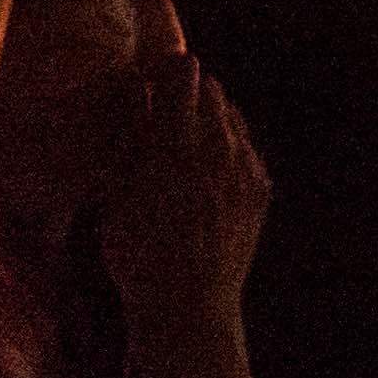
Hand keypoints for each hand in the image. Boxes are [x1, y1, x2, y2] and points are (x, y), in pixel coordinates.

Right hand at [94, 29, 271, 361]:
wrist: (191, 310)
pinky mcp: (261, 186)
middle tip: (162, 108)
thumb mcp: (116, 198)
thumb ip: (127, 137)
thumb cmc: (139, 258)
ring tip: (182, 141)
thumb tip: (132, 87)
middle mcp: (219, 148)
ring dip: (206, 115)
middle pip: (210, 85)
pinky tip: (205, 167)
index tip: (147, 78)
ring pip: (229, 113)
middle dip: (185, 89)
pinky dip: (226, 144)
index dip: (162, 68)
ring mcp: (246, 167)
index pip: (182, 71)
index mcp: (177, 146)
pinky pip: (245, 144)